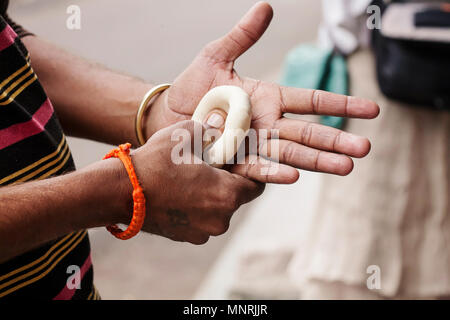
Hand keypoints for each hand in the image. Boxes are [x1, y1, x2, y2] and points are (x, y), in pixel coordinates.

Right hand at [130, 120, 263, 243]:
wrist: (119, 192)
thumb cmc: (154, 163)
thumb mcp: (185, 135)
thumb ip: (210, 128)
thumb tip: (221, 121)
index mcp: (226, 196)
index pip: (256, 186)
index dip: (248, 172)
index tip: (235, 162)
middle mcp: (220, 220)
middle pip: (236, 198)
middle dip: (228, 182)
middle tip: (210, 166)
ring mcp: (202, 232)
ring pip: (218, 210)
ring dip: (211, 196)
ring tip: (191, 178)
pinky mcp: (187, 238)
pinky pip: (202, 219)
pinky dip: (197, 208)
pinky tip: (180, 192)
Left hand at [145, 2, 379, 183]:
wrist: (166, 115)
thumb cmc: (193, 87)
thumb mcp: (216, 56)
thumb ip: (243, 36)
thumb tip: (267, 6)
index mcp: (268, 99)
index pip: (311, 102)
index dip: (341, 105)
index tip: (372, 110)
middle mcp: (266, 125)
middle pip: (308, 133)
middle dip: (336, 141)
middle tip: (366, 150)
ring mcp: (252, 145)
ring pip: (290, 154)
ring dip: (318, 161)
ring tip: (346, 169)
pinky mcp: (233, 162)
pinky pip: (256, 168)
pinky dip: (273, 173)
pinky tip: (294, 177)